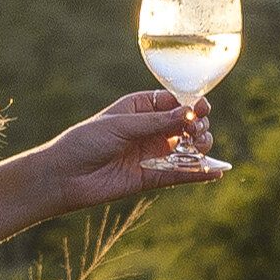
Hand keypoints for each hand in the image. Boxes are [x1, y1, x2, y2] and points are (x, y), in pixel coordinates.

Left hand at [39, 89, 222, 204]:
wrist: (63, 176)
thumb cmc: (84, 142)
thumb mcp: (120, 125)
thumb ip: (155, 122)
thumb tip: (188, 114)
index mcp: (139, 108)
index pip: (174, 102)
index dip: (191, 104)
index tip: (202, 108)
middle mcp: (149, 130)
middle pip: (186, 125)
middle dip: (198, 126)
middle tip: (195, 131)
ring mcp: (152, 154)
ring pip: (187, 149)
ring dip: (201, 147)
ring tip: (201, 147)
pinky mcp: (151, 177)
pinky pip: (180, 175)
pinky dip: (199, 174)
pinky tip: (216, 171)